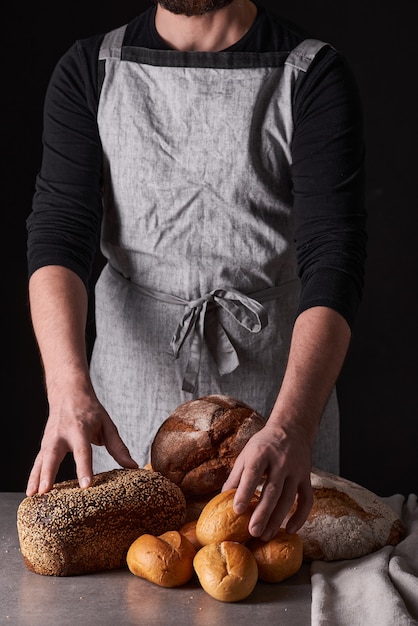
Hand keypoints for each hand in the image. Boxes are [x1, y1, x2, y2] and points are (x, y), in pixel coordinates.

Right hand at [26, 388, 137, 495]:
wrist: (68, 393)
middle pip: (53, 454)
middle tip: (46, 490)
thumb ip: (118, 447)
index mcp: (80, 428)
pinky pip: (37, 462)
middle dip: (49, 473)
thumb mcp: (107, 424)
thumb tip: (133, 466)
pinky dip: (32, 477)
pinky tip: (30, 493)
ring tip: (33, 496)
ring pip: (41, 460)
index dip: (84, 468)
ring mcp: (50, 439)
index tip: (86, 485)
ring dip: (36, 478)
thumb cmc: (90, 411)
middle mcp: (61, 434)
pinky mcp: (44, 445)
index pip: (83, 451)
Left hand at [222, 421, 312, 540]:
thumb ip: (236, 475)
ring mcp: (296, 470)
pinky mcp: (307, 477)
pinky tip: (290, 529)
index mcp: (262, 453)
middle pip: (273, 490)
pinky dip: (301, 516)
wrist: (291, 429)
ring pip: (289, 498)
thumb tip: (222, 498)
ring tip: (266, 535)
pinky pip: (307, 500)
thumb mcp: (247, 453)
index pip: (253, 473)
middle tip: (252, 532)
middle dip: (263, 513)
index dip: (245, 492)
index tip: (236, 510)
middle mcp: (281, 461)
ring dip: (278, 519)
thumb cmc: (264, 444)